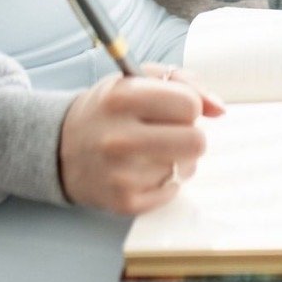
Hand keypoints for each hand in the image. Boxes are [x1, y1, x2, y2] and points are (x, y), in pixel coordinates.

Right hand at [57, 62, 226, 214]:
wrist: (61, 149)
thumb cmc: (108, 110)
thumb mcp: (137, 79)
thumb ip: (185, 83)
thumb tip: (220, 109)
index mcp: (122, 98)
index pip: (189, 105)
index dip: (188, 106)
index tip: (174, 108)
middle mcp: (119, 137)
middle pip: (196, 142)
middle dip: (189, 134)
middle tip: (169, 132)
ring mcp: (122, 174)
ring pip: (186, 167)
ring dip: (176, 159)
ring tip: (150, 151)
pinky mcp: (125, 202)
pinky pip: (172, 191)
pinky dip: (164, 181)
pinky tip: (141, 170)